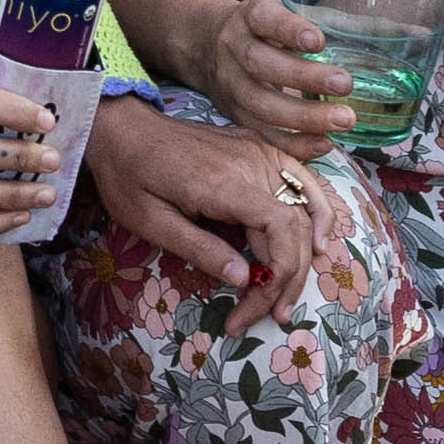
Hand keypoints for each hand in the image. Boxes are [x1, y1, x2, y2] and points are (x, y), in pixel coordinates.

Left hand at [78, 104, 328, 322]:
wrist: (123, 127)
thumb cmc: (129, 176)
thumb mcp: (151, 221)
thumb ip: (200, 249)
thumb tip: (244, 279)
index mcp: (222, 182)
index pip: (279, 227)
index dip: (280, 273)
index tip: (257, 307)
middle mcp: (250, 162)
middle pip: (294, 225)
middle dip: (288, 277)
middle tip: (271, 315)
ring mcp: (258, 150)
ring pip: (303, 207)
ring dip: (307, 254)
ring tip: (290, 293)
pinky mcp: (259, 147)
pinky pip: (302, 180)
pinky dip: (318, 211)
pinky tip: (320, 243)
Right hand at [188, 0, 358, 149]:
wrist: (210, 45)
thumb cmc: (267, 28)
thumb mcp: (285, 9)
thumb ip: (326, 17)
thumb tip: (402, 29)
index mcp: (250, 16)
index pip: (264, 18)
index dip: (288, 29)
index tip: (319, 40)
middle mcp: (234, 47)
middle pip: (260, 63)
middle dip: (303, 77)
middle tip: (345, 84)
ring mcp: (230, 83)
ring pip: (259, 103)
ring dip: (303, 116)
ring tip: (344, 119)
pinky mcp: (234, 113)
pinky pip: (261, 132)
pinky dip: (293, 142)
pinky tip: (324, 144)